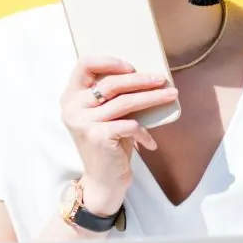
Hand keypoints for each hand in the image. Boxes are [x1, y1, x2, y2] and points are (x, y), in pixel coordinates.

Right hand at [59, 56, 177, 215]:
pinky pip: (131, 125)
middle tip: (162, 79)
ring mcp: (83, 122)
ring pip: (125, 102)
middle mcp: (73, 108)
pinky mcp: (98, 136)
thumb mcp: (107, 115)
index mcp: (71, 97)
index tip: (131, 67)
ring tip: (171, 95)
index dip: (109, 62)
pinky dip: (144, 133)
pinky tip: (150, 142)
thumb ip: (114, 96)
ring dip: (152, 98)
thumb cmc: (109, 144)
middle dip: (141, 80)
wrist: (102, 181)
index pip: (84, 65)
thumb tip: (146, 75)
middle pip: (112, 83)